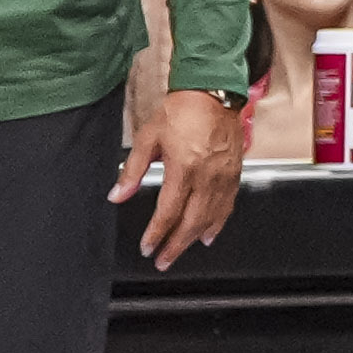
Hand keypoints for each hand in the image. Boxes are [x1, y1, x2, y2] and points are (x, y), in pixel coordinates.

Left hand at [113, 85, 247, 266]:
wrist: (213, 92)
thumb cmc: (181, 110)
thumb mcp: (148, 137)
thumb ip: (133, 170)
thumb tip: (117, 195)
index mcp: (184, 167)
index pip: (168, 211)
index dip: (156, 233)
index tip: (147, 247)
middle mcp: (207, 176)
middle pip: (191, 221)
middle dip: (175, 245)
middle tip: (163, 260)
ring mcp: (224, 175)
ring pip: (211, 217)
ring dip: (195, 238)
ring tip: (182, 251)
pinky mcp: (235, 172)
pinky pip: (228, 204)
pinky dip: (219, 222)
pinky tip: (211, 232)